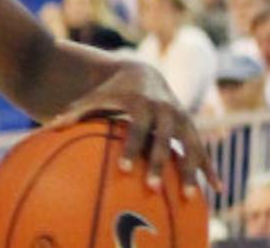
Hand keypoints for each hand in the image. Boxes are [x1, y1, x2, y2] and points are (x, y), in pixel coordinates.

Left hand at [45, 63, 220, 195]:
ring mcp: (181, 118)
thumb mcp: (94, 97)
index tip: (124, 169)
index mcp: (140, 104)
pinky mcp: (192, 127)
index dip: (130, 148)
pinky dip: (210, 168)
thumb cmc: (111, 91)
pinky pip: (203, 150)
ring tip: (190, 197)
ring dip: (191, 170)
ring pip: (189, 146)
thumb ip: (76, 112)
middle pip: (163, 140)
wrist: (143, 72)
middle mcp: (164, 110)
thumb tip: (51, 126)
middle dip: (159, 163)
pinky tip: (218, 190)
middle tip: (153, 188)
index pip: (135, 128)